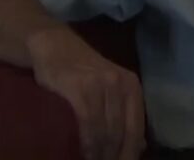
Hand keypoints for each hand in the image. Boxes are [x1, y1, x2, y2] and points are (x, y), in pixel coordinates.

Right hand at [27, 27, 145, 159]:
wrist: (54, 46)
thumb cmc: (81, 72)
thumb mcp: (109, 88)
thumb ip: (123, 113)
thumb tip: (139, 146)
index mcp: (132, 87)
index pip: (136, 128)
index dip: (130, 152)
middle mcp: (121, 84)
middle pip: (122, 132)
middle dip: (114, 156)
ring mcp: (101, 84)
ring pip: (106, 129)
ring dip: (101, 153)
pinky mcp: (80, 87)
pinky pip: (88, 121)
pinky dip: (87, 142)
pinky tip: (84, 152)